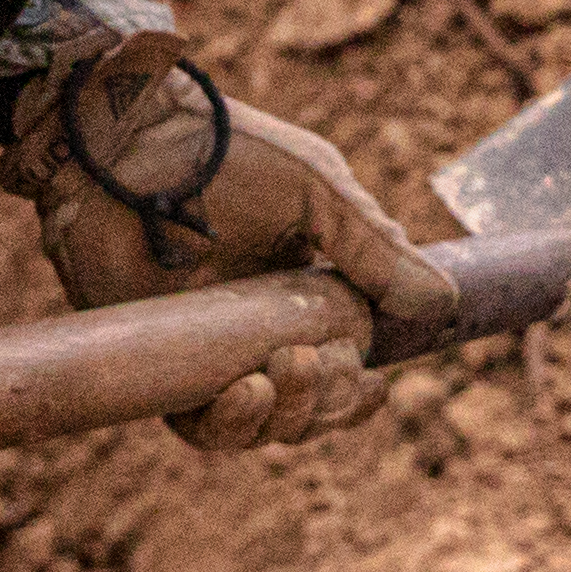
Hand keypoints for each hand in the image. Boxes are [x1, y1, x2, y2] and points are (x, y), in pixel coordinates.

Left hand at [1, 30, 455, 452]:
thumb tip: (441, 304)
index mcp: (306, 288)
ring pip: (263, 424)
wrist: (128, 145)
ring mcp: (210, 349)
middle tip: (319, 363)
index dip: (359, 390)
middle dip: (327, 402)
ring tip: (282, 371)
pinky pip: (202, 426)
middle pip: (309, 405)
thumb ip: (376, 251)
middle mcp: (259, 326)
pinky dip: (232, 424)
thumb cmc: (225, 153)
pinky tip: (248, 392)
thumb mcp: (319, 193)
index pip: (345, 363)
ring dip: (287, 415)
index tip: (374, 386)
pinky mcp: (160, 364)